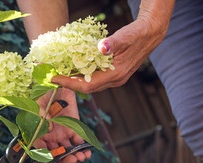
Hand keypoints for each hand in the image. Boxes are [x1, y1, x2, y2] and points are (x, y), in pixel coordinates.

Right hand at [34, 88, 91, 162]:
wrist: (57, 85)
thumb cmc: (43, 96)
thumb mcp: (39, 106)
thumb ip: (42, 119)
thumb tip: (49, 130)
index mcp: (38, 135)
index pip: (40, 154)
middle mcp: (49, 138)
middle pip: (55, 156)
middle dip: (63, 162)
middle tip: (70, 161)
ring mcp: (62, 135)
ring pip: (67, 152)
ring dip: (74, 157)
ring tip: (80, 157)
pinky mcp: (74, 130)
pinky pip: (78, 143)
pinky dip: (83, 149)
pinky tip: (86, 152)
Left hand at [51, 18, 167, 92]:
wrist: (151, 34)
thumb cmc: (138, 34)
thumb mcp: (125, 36)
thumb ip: (112, 43)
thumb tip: (101, 47)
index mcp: (116, 75)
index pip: (88, 85)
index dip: (70, 83)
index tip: (54, 78)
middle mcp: (115, 80)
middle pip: (87, 88)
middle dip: (68, 83)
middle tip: (52, 76)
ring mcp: (115, 78)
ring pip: (90, 84)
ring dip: (74, 80)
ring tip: (59, 73)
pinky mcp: (114, 74)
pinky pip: (94, 78)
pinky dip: (82, 75)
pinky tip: (74, 68)